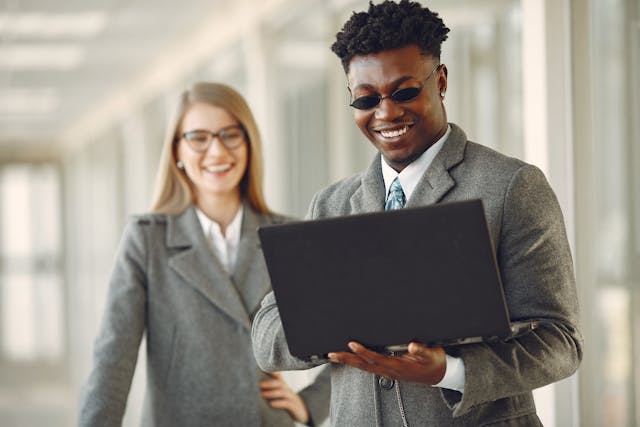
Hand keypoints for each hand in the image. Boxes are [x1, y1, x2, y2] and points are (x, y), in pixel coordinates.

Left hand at [260, 372, 309, 423]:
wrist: (302, 413)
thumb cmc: (288, 403)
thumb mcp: (280, 395)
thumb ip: (270, 390)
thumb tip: (257, 388)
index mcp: (283, 386)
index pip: (277, 376)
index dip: (271, 371)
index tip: (261, 368)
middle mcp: (287, 390)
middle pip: (279, 383)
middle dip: (269, 383)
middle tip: (259, 385)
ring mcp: (292, 398)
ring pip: (283, 393)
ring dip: (272, 393)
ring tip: (262, 395)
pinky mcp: (294, 407)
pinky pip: (287, 403)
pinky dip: (279, 403)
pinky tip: (271, 404)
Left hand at [327, 341, 446, 383]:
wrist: (439, 374)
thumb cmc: (434, 362)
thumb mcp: (432, 354)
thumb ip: (422, 350)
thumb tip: (412, 344)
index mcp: (398, 366)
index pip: (376, 358)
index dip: (363, 351)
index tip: (352, 344)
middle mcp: (390, 370)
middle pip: (364, 366)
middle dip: (347, 360)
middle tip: (332, 354)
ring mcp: (388, 372)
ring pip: (364, 367)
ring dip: (349, 361)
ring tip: (334, 355)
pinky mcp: (388, 370)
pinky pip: (369, 367)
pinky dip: (357, 362)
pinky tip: (350, 358)